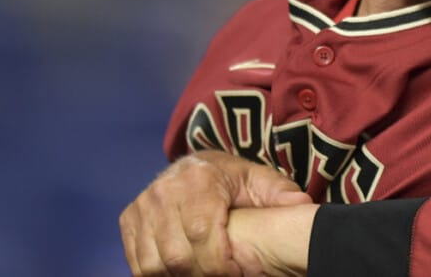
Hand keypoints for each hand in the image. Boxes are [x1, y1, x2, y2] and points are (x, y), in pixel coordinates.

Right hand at [119, 151, 311, 275]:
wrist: (195, 164)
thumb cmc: (231, 179)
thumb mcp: (259, 180)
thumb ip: (280, 194)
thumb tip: (302, 206)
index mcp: (198, 180)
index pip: (203, 235)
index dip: (219, 265)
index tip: (236, 274)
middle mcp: (163, 191)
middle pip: (177, 255)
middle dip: (202, 275)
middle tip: (223, 276)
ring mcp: (142, 206)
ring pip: (154, 264)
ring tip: (202, 274)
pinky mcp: (128, 220)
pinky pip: (137, 263)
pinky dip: (158, 275)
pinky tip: (181, 274)